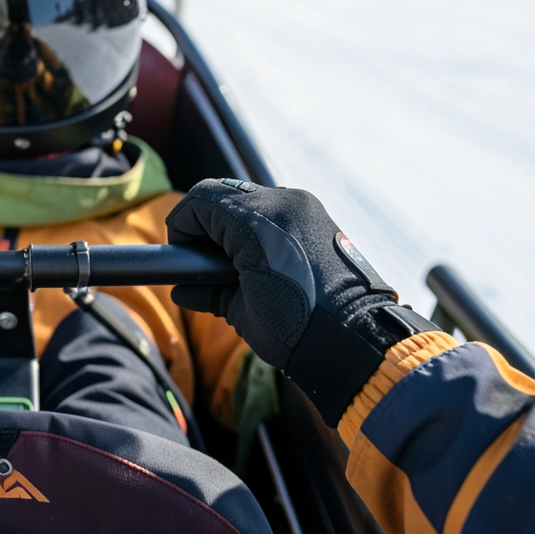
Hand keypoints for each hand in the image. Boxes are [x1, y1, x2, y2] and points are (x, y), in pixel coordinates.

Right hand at [166, 179, 435, 425]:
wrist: (353, 339)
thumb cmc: (294, 329)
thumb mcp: (239, 310)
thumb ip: (205, 290)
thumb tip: (183, 289)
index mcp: (256, 224)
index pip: (200, 202)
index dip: (182, 226)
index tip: (181, 253)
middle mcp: (281, 204)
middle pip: (222, 194)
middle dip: (205, 223)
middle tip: (201, 257)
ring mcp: (303, 207)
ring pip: (247, 198)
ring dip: (231, 223)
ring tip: (231, 261)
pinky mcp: (316, 216)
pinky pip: (274, 209)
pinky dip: (257, 227)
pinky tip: (257, 258)